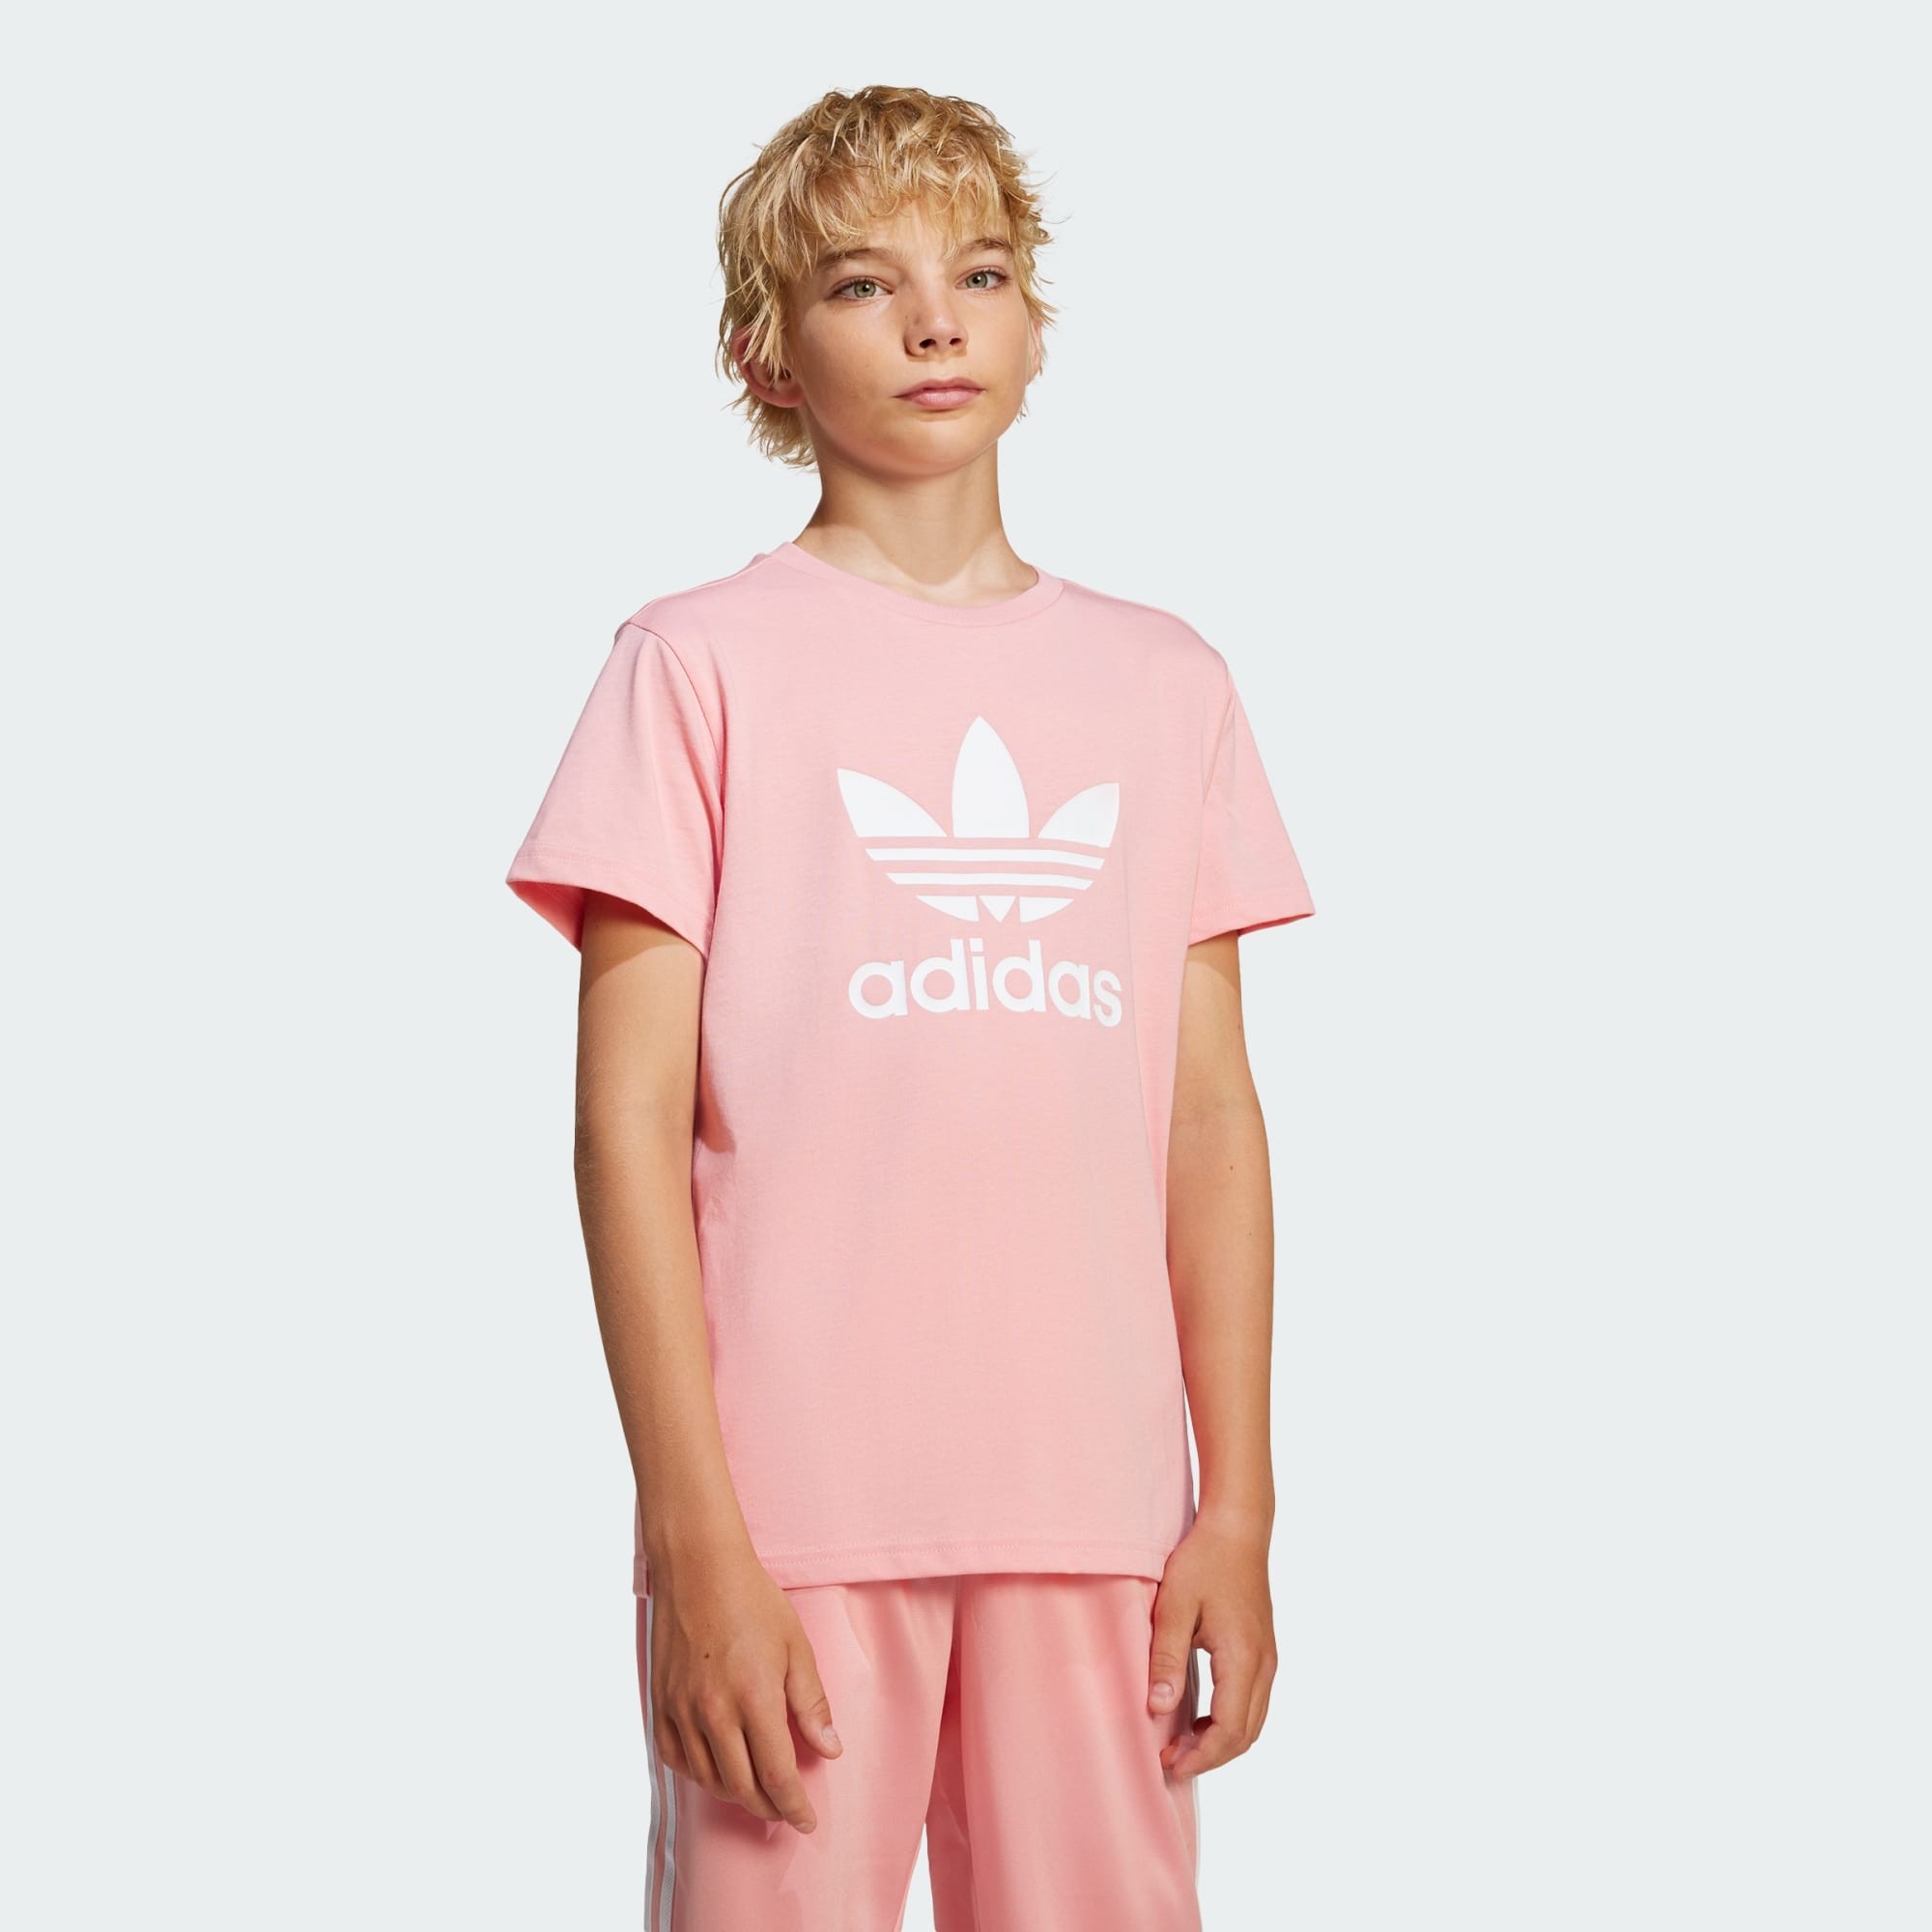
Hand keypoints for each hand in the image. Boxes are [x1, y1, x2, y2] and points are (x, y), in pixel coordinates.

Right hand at [647, 1546, 842, 1831]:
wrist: (698, 1569)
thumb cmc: (753, 1602)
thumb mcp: (796, 1648)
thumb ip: (812, 1705)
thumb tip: (831, 1751)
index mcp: (755, 1699)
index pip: (777, 1777)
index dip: (794, 1807)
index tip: (806, 1821)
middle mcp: (714, 1713)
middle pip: (741, 1788)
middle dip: (767, 1808)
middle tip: (784, 1811)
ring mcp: (682, 1710)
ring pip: (708, 1779)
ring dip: (735, 1794)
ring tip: (756, 1791)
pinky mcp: (660, 1704)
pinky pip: (675, 1759)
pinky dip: (698, 1774)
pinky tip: (715, 1769)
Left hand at [1148, 1514, 1276, 1779]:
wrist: (1238, 1529)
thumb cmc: (1204, 1562)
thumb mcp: (1174, 1607)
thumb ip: (1166, 1658)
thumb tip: (1157, 1707)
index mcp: (1242, 1658)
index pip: (1228, 1729)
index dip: (1201, 1757)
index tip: (1169, 1765)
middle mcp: (1263, 1664)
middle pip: (1246, 1734)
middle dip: (1210, 1757)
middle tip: (1170, 1762)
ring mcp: (1268, 1659)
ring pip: (1254, 1722)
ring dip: (1221, 1742)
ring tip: (1182, 1746)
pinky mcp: (1263, 1652)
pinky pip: (1253, 1703)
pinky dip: (1231, 1723)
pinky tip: (1200, 1720)